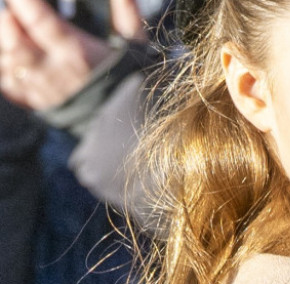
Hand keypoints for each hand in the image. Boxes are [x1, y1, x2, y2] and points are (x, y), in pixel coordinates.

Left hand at [0, 0, 144, 109]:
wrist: (127, 121)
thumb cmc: (128, 79)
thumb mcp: (132, 45)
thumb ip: (127, 15)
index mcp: (75, 52)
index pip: (39, 20)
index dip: (24, 3)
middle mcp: (53, 71)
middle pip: (14, 41)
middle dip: (9, 22)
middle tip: (14, 13)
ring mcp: (41, 88)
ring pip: (7, 61)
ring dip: (4, 44)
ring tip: (14, 33)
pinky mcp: (35, 103)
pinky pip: (7, 84)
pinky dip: (5, 69)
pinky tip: (11, 58)